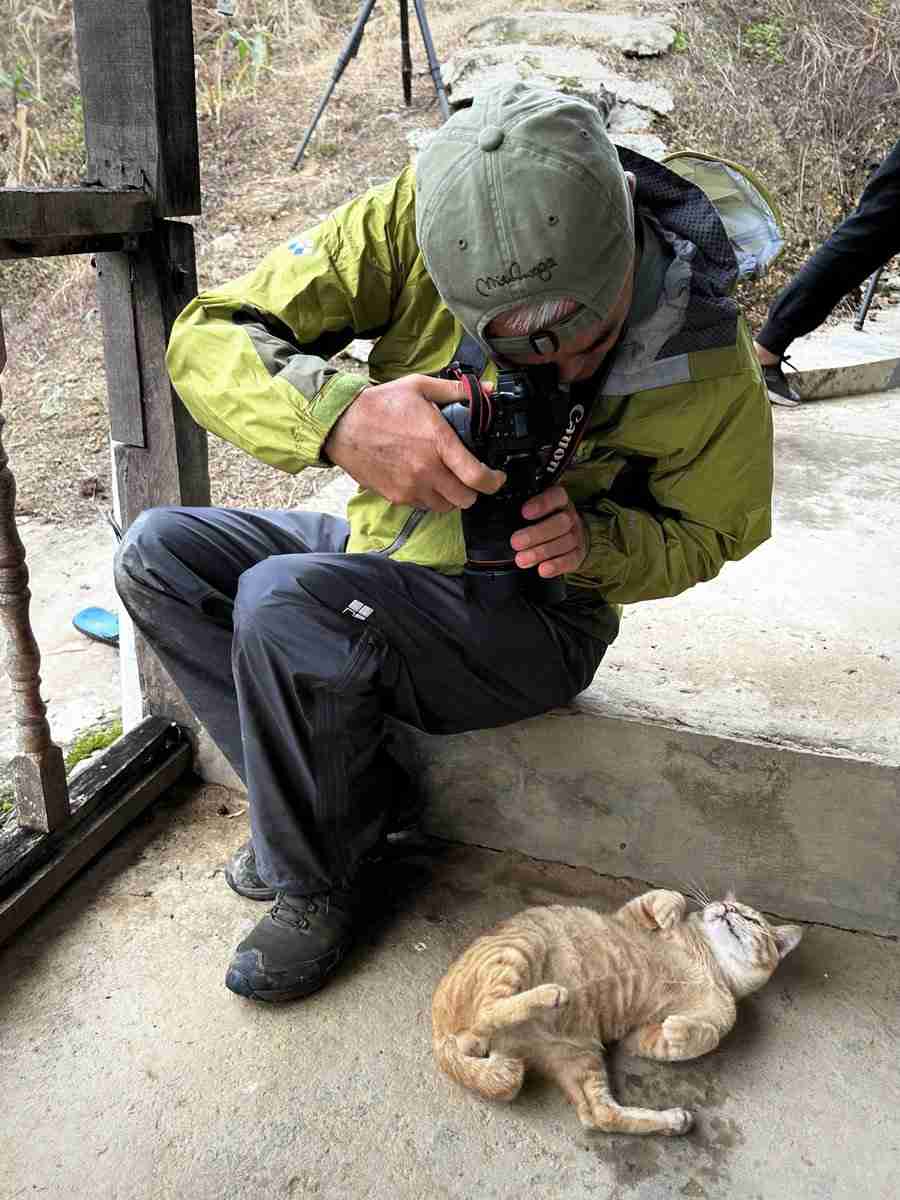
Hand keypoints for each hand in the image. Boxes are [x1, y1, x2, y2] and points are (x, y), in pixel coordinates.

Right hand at [323, 374, 504, 511]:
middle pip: (465, 500)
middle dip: (472, 491)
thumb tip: (486, 389)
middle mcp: (426, 470)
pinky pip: (422, 506)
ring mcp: (410, 486)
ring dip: (450, 497)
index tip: (496, 477)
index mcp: (438, 442)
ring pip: (445, 507)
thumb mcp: (420, 387)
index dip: (493, 482)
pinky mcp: (395, 496)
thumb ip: (456, 391)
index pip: (476, 476)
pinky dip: (428, 498)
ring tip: (446, 480)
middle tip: (470, 479)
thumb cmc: (380, 404)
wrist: (342, 424)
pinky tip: (423, 481)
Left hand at [510, 485, 588, 578]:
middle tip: (516, 542)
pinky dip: (556, 566)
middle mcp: (570, 517)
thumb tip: (500, 517)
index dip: (542, 504)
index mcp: (560, 501)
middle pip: (560, 523)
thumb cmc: (548, 521)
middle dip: (536, 533)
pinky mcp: (578, 554)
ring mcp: (576, 536)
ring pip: (564, 543)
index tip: (524, 512)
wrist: (574, 536)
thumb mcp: (539, 509)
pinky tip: (543, 569)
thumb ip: (524, 511)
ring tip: (521, 559)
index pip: (556, 497)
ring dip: (541, 552)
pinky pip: (570, 560)